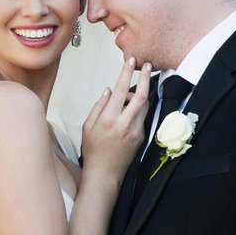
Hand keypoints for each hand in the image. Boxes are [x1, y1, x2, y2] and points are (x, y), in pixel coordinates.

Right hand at [82, 57, 150, 185]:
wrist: (104, 173)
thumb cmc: (93, 150)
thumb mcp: (87, 126)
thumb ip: (99, 106)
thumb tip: (109, 90)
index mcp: (108, 119)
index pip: (120, 90)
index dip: (127, 73)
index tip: (132, 60)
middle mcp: (124, 124)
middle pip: (141, 95)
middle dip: (145, 77)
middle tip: (147, 65)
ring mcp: (135, 131)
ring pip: (144, 105)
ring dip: (139, 95)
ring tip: (128, 96)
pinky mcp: (141, 137)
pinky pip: (142, 117)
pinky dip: (137, 110)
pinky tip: (128, 113)